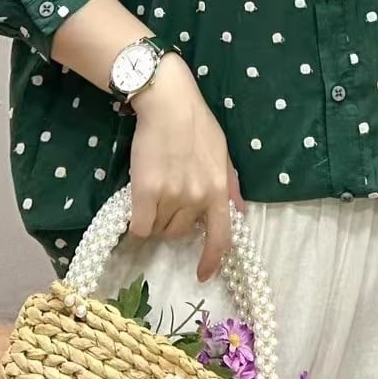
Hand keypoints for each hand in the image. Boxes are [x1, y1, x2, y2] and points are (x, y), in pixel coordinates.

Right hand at [128, 53, 246, 281]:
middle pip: (179, 232)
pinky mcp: (146, 193)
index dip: (211, 259)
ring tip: (155, 187)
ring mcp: (171, 196)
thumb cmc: (197, 124)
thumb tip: (239, 212)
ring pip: (158, 229)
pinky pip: (140, 227)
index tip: (203, 274)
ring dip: (155, 217)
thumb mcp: (223, 153)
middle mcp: (197, 198)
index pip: (221, 237)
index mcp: (219, 190)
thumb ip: (230, 185)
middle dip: (173, 220)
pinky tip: (138, 203)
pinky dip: (137, 221)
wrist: (168, 104)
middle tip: (168, 193)